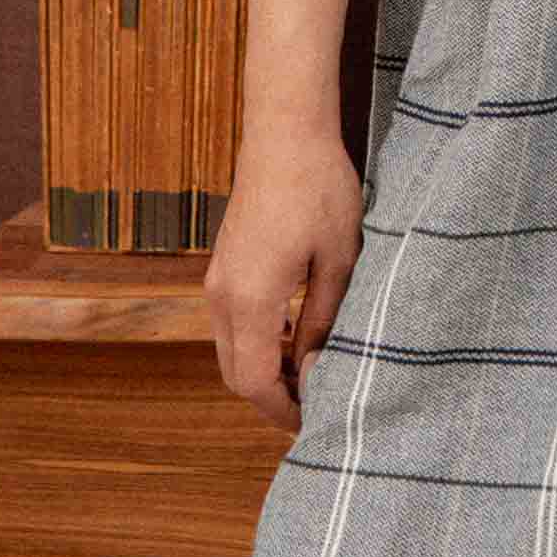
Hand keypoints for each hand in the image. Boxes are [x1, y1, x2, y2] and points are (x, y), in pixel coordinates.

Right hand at [201, 126, 366, 431]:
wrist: (285, 135)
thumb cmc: (320, 190)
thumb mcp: (338, 262)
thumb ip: (324, 320)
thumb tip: (317, 368)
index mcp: (252, 299)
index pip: (256, 381)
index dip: (283, 410)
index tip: (314, 421)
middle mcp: (223, 295)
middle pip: (236, 374)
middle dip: (271, 396)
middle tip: (315, 404)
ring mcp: (218, 280)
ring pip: (230, 349)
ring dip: (263, 369)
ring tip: (310, 372)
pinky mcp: (223, 266)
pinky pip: (230, 322)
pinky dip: (255, 341)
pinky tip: (294, 334)